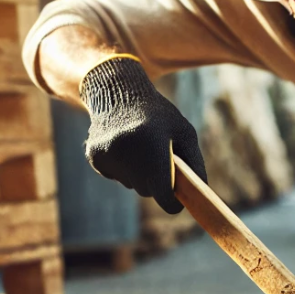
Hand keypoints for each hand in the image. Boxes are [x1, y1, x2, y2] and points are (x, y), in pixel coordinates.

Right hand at [80, 55, 205, 213]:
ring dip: (140, 174)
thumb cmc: (159, 115)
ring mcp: (108, 156)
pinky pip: (117, 176)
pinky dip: (124, 168)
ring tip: (141, 147)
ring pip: (132, 184)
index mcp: (153, 148)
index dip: (173, 201)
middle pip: (148, 191)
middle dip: (157, 182)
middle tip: (159, 158)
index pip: (164, 196)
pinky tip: (125, 146)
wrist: (118, 92)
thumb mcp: (185, 133)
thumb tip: (199, 193)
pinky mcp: (95, 158)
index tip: (177, 199)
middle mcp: (127, 153)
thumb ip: (195, 164)